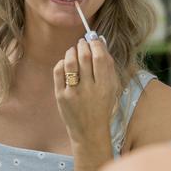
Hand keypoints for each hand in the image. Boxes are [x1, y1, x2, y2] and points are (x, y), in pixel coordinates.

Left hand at [53, 38, 119, 170]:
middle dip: (83, 45)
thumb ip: (108, 65)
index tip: (93, 40)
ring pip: (70, 63)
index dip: (96, 44)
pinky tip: (66, 63)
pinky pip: (58, 72)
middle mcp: (90, 89)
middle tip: (82, 43)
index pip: (100, 58)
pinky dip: (62, 63)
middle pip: (85, 57)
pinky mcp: (61, 96)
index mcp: (106, 86)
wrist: (89, 131)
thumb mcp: (112, 88)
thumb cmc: (102, 106)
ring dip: (71, 51)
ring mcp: (74, 93)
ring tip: (73, 50)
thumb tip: (100, 41)